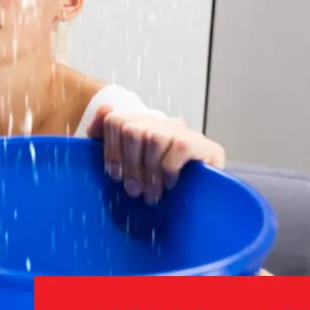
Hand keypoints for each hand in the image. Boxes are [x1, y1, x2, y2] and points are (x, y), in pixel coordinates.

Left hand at [87, 105, 226, 204]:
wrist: (198, 202)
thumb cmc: (155, 185)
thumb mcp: (124, 166)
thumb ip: (105, 137)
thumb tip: (105, 107)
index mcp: (140, 124)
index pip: (115, 121)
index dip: (111, 150)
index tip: (116, 176)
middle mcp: (161, 123)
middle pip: (132, 130)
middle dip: (130, 166)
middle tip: (134, 191)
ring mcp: (183, 132)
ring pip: (154, 138)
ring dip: (150, 172)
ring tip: (151, 194)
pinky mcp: (204, 145)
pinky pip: (178, 147)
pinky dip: (169, 169)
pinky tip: (170, 185)